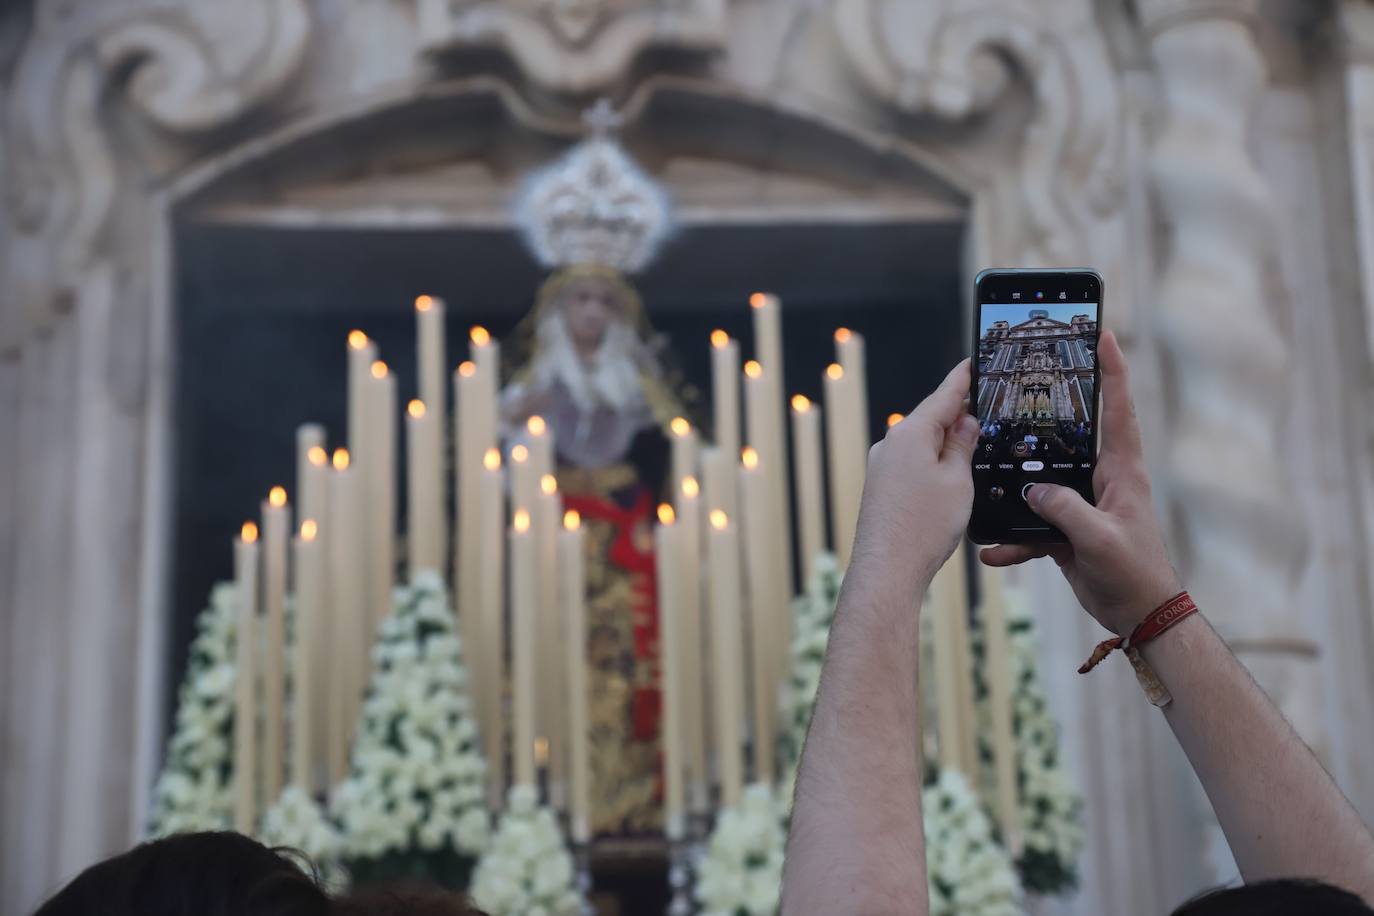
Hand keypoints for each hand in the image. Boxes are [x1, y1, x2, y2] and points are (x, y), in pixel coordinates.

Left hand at [848, 359, 980, 606]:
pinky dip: (933, 465)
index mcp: (910, 434)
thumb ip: (962, 446)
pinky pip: (912, 466)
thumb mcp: (957, 480)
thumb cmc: (922, 526)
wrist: (887, 568)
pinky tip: (950, 479)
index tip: (972, 362)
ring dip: (947, 446)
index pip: (943, 396)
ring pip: (922, 445)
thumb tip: (964, 423)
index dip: (962, 379)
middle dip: (958, 417)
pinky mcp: (881, 488)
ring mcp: (882, 467)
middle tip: (987, 410)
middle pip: (931, 420)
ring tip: (974, 450)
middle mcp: (890, 445)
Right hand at [979, 330, 1180, 635]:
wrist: (1140, 616)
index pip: (1117, 409)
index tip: (1103, 334)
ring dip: (1017, 486)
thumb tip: (1032, 488)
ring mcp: (1084, 505)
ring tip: (988, 475)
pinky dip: (1013, 539)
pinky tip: (991, 549)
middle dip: (1048, 413)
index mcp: (1121, 472)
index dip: (1112, 370)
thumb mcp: (1099, 539)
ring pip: (1043, 482)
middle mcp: (1103, 480)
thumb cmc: (1134, 574)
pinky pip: (1033, 526)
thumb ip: (1065, 509)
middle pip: (1072, 436)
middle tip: (1026, 382)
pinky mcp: (1069, 531)